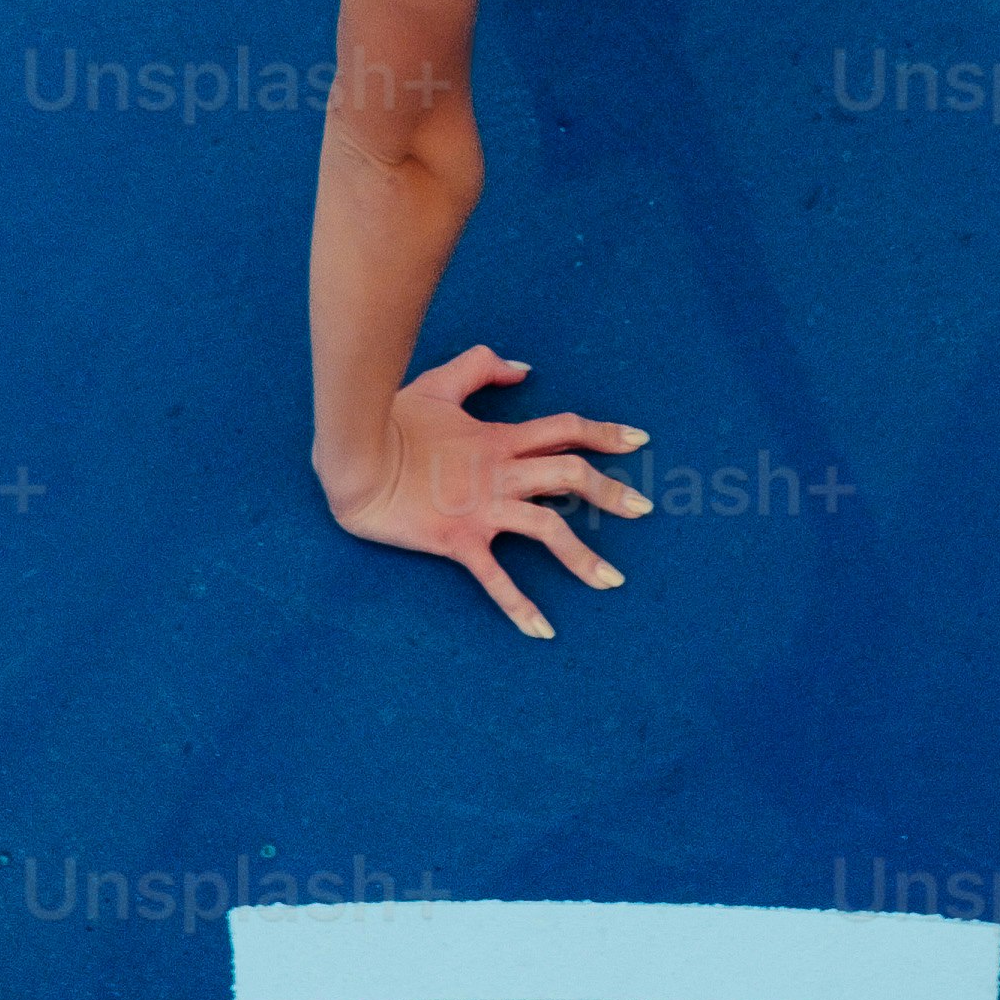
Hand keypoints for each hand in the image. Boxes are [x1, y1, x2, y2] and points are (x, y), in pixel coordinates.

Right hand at [325, 346, 651, 637]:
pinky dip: (520, 606)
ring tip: (613, 581)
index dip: (604, 433)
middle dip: (611, 492)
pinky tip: (544, 631)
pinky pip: (495, 577)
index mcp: (499, 438)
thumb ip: (481, 367)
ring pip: (547, 529)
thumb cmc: (393, 420)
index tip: (639, 440)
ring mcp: (482, 508)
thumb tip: (524, 368)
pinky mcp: (458, 540)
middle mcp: (500, 472)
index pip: (563, 430)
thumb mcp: (439, 383)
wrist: (354, 457)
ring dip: (584, 556)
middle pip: (569, 476)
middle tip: (645, 508)